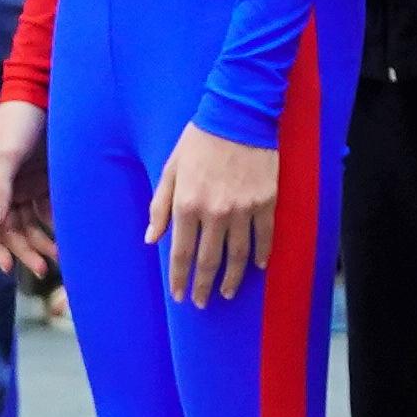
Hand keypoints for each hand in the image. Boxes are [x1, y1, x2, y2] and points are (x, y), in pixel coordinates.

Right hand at [0, 99, 58, 278]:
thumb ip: (2, 188)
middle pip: (10, 229)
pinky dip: (52, 224)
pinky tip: (65, 236)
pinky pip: (45, 210)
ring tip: (58, 258)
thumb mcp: (8, 154)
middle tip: (43, 270)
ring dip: (40, 241)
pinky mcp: (41, 181)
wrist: (41, 95)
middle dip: (24, 250)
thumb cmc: (19, 121)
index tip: (9, 268)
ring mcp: (22, 186)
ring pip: (28, 223)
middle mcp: (3, 189)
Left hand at [147, 126, 281, 306]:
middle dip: (204, 285)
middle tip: (201, 302)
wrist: (239, 115)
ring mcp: (243, 209)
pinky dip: (261, 254)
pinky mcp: (265, 202)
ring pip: (238, 255)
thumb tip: (151, 238)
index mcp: (187, 204)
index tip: (179, 295)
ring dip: (232, 279)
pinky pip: (264, 236)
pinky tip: (257, 267)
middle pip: (209, 260)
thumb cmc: (200, 140)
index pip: (181, 252)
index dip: (179, 277)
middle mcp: (214, 212)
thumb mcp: (171, 169)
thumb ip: (160, 206)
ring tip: (228, 293)